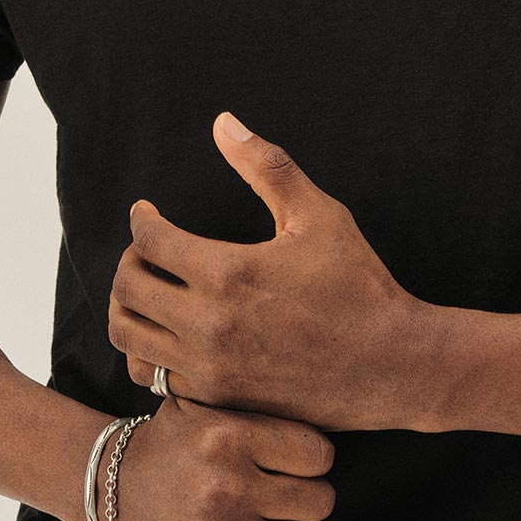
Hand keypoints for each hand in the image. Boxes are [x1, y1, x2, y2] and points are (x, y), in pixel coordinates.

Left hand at [108, 112, 431, 432]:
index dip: (141, 220)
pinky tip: (173, 332)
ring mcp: (211, 367)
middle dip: (128, 262)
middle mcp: (209, 324)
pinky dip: (152, 350)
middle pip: (127, 288)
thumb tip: (223, 122)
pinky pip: (155, 376)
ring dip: (130, 308)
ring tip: (151, 291)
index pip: (147, 241)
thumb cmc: (360, 286)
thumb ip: (267, 167)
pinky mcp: (219, 398)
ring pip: (129, 337)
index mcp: (228, 272)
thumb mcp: (320, 216)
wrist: (393, 366)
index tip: (147, 213)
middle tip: (146, 251)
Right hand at [110, 392, 334, 520]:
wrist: (113, 493)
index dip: (313, 458)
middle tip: (289, 492)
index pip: (319, 455)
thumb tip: (322, 403)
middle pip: (321, 500)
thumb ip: (255, 403)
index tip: (296, 461)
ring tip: (280, 520)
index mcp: (226, 438)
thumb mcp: (204, 406)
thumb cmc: (175, 444)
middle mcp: (224, 488)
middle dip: (311, 495)